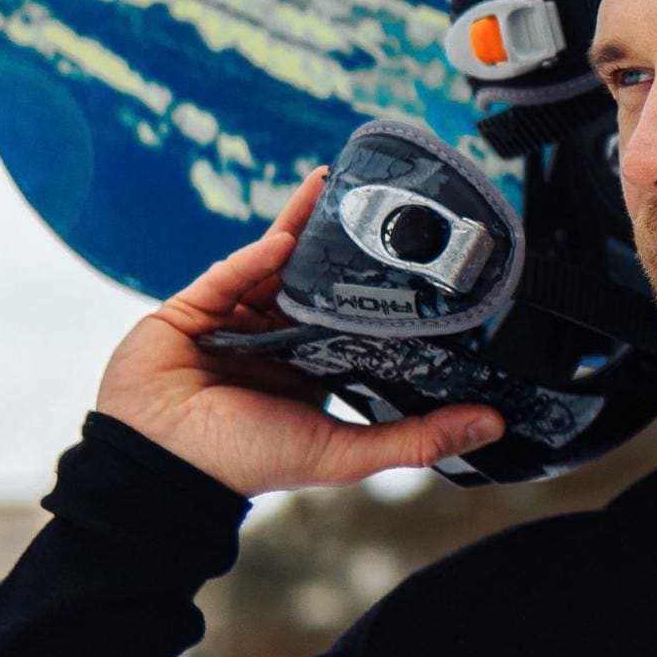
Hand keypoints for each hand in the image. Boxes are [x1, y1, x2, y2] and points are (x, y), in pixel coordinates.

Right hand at [93, 167, 504, 496]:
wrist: (163, 467)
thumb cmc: (248, 463)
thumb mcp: (346, 451)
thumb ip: (419, 438)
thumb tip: (494, 424)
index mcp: (308, 366)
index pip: (349, 314)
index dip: (375, 284)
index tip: (414, 254)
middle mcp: (272, 337)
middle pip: (311, 277)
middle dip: (338, 241)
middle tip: (376, 202)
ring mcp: (231, 319)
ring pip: (271, 263)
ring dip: (299, 227)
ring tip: (335, 189)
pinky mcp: (191, 309)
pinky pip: (229, 274)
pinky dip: (255, 257)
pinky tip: (284, 240)